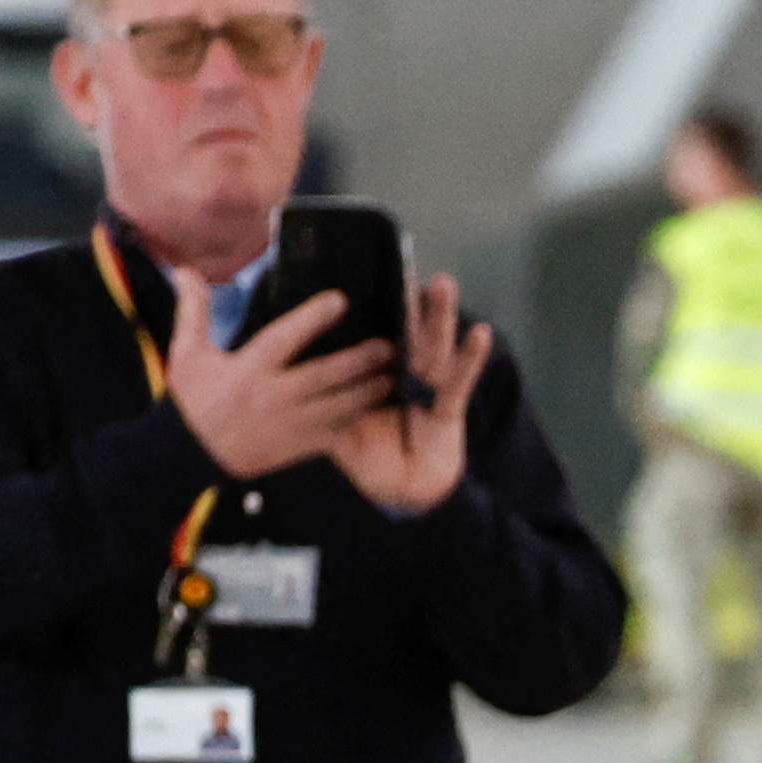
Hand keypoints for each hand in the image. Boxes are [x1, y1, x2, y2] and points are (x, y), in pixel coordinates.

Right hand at [166, 262, 396, 481]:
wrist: (191, 455)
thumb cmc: (194, 400)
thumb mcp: (186, 353)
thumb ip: (194, 310)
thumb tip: (186, 270)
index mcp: (248, 370)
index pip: (284, 339)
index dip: (312, 318)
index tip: (339, 300)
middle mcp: (273, 397)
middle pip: (324, 375)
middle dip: (359, 360)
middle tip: (387, 345)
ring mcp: (289, 425)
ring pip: (338, 407)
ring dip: (368, 390)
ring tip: (392, 374)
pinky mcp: (299, 446)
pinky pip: (336, 432)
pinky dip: (358, 418)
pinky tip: (377, 404)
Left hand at [324, 274, 491, 520]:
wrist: (400, 495)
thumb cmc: (370, 459)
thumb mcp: (332, 424)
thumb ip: (316, 396)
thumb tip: (281, 369)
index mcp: (374, 375)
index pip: (373, 335)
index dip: (379, 309)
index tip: (376, 274)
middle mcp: (403, 376)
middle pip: (405, 334)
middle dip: (410, 304)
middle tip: (411, 267)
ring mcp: (428, 390)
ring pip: (431, 348)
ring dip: (439, 317)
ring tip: (444, 285)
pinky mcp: (448, 409)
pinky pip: (459, 382)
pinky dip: (471, 359)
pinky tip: (480, 333)